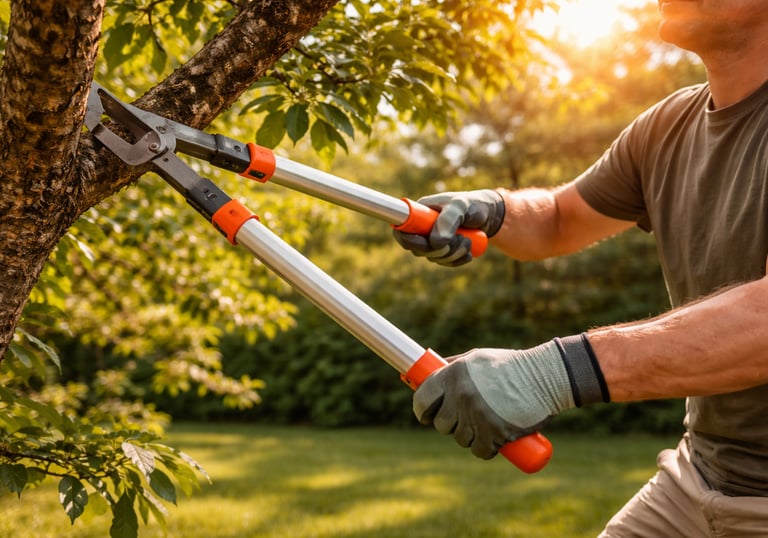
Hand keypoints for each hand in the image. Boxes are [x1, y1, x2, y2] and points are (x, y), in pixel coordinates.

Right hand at [393, 189, 504, 265]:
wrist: (489, 214)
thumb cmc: (473, 204)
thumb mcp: (461, 206)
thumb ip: (448, 220)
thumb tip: (435, 243)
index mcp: (420, 213)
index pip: (402, 230)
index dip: (409, 240)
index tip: (427, 243)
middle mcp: (422, 227)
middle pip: (418, 249)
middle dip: (440, 249)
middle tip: (460, 240)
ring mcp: (432, 240)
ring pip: (433, 257)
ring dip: (452, 254)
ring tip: (468, 242)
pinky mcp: (443, 250)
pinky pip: (444, 262)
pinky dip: (457, 260)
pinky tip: (468, 253)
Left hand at [413, 334, 609, 458]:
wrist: (545, 376)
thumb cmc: (511, 366)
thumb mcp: (477, 358)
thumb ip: (453, 366)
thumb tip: (428, 375)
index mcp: (453, 374)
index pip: (422, 399)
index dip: (421, 410)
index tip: (426, 415)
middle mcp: (461, 395)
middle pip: (441, 424)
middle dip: (450, 424)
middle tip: (465, 418)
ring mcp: (477, 415)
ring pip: (460, 439)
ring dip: (470, 436)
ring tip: (486, 423)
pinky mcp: (494, 432)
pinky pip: (479, 450)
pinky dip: (486, 448)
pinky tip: (494, 439)